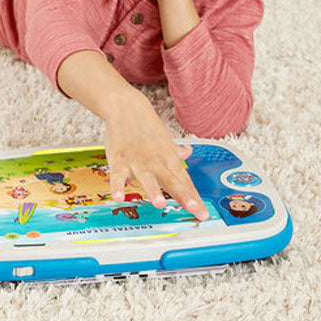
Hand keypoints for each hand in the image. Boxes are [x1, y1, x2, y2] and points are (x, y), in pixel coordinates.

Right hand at [102, 92, 206, 220]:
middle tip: (195, 210)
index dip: (194, 198)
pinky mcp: (118, 158)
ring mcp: (137, 160)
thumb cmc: (144, 125)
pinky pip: (117, 175)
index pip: (184, 181)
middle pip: (172, 181)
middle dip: (184, 197)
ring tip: (160, 204)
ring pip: (147, 178)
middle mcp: (155, 161)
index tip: (203, 213)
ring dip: (153, 191)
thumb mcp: (164, 138)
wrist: (125, 107)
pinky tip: (118, 197)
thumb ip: (174, 150)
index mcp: (168, 158)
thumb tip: (187, 152)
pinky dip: (117, 186)